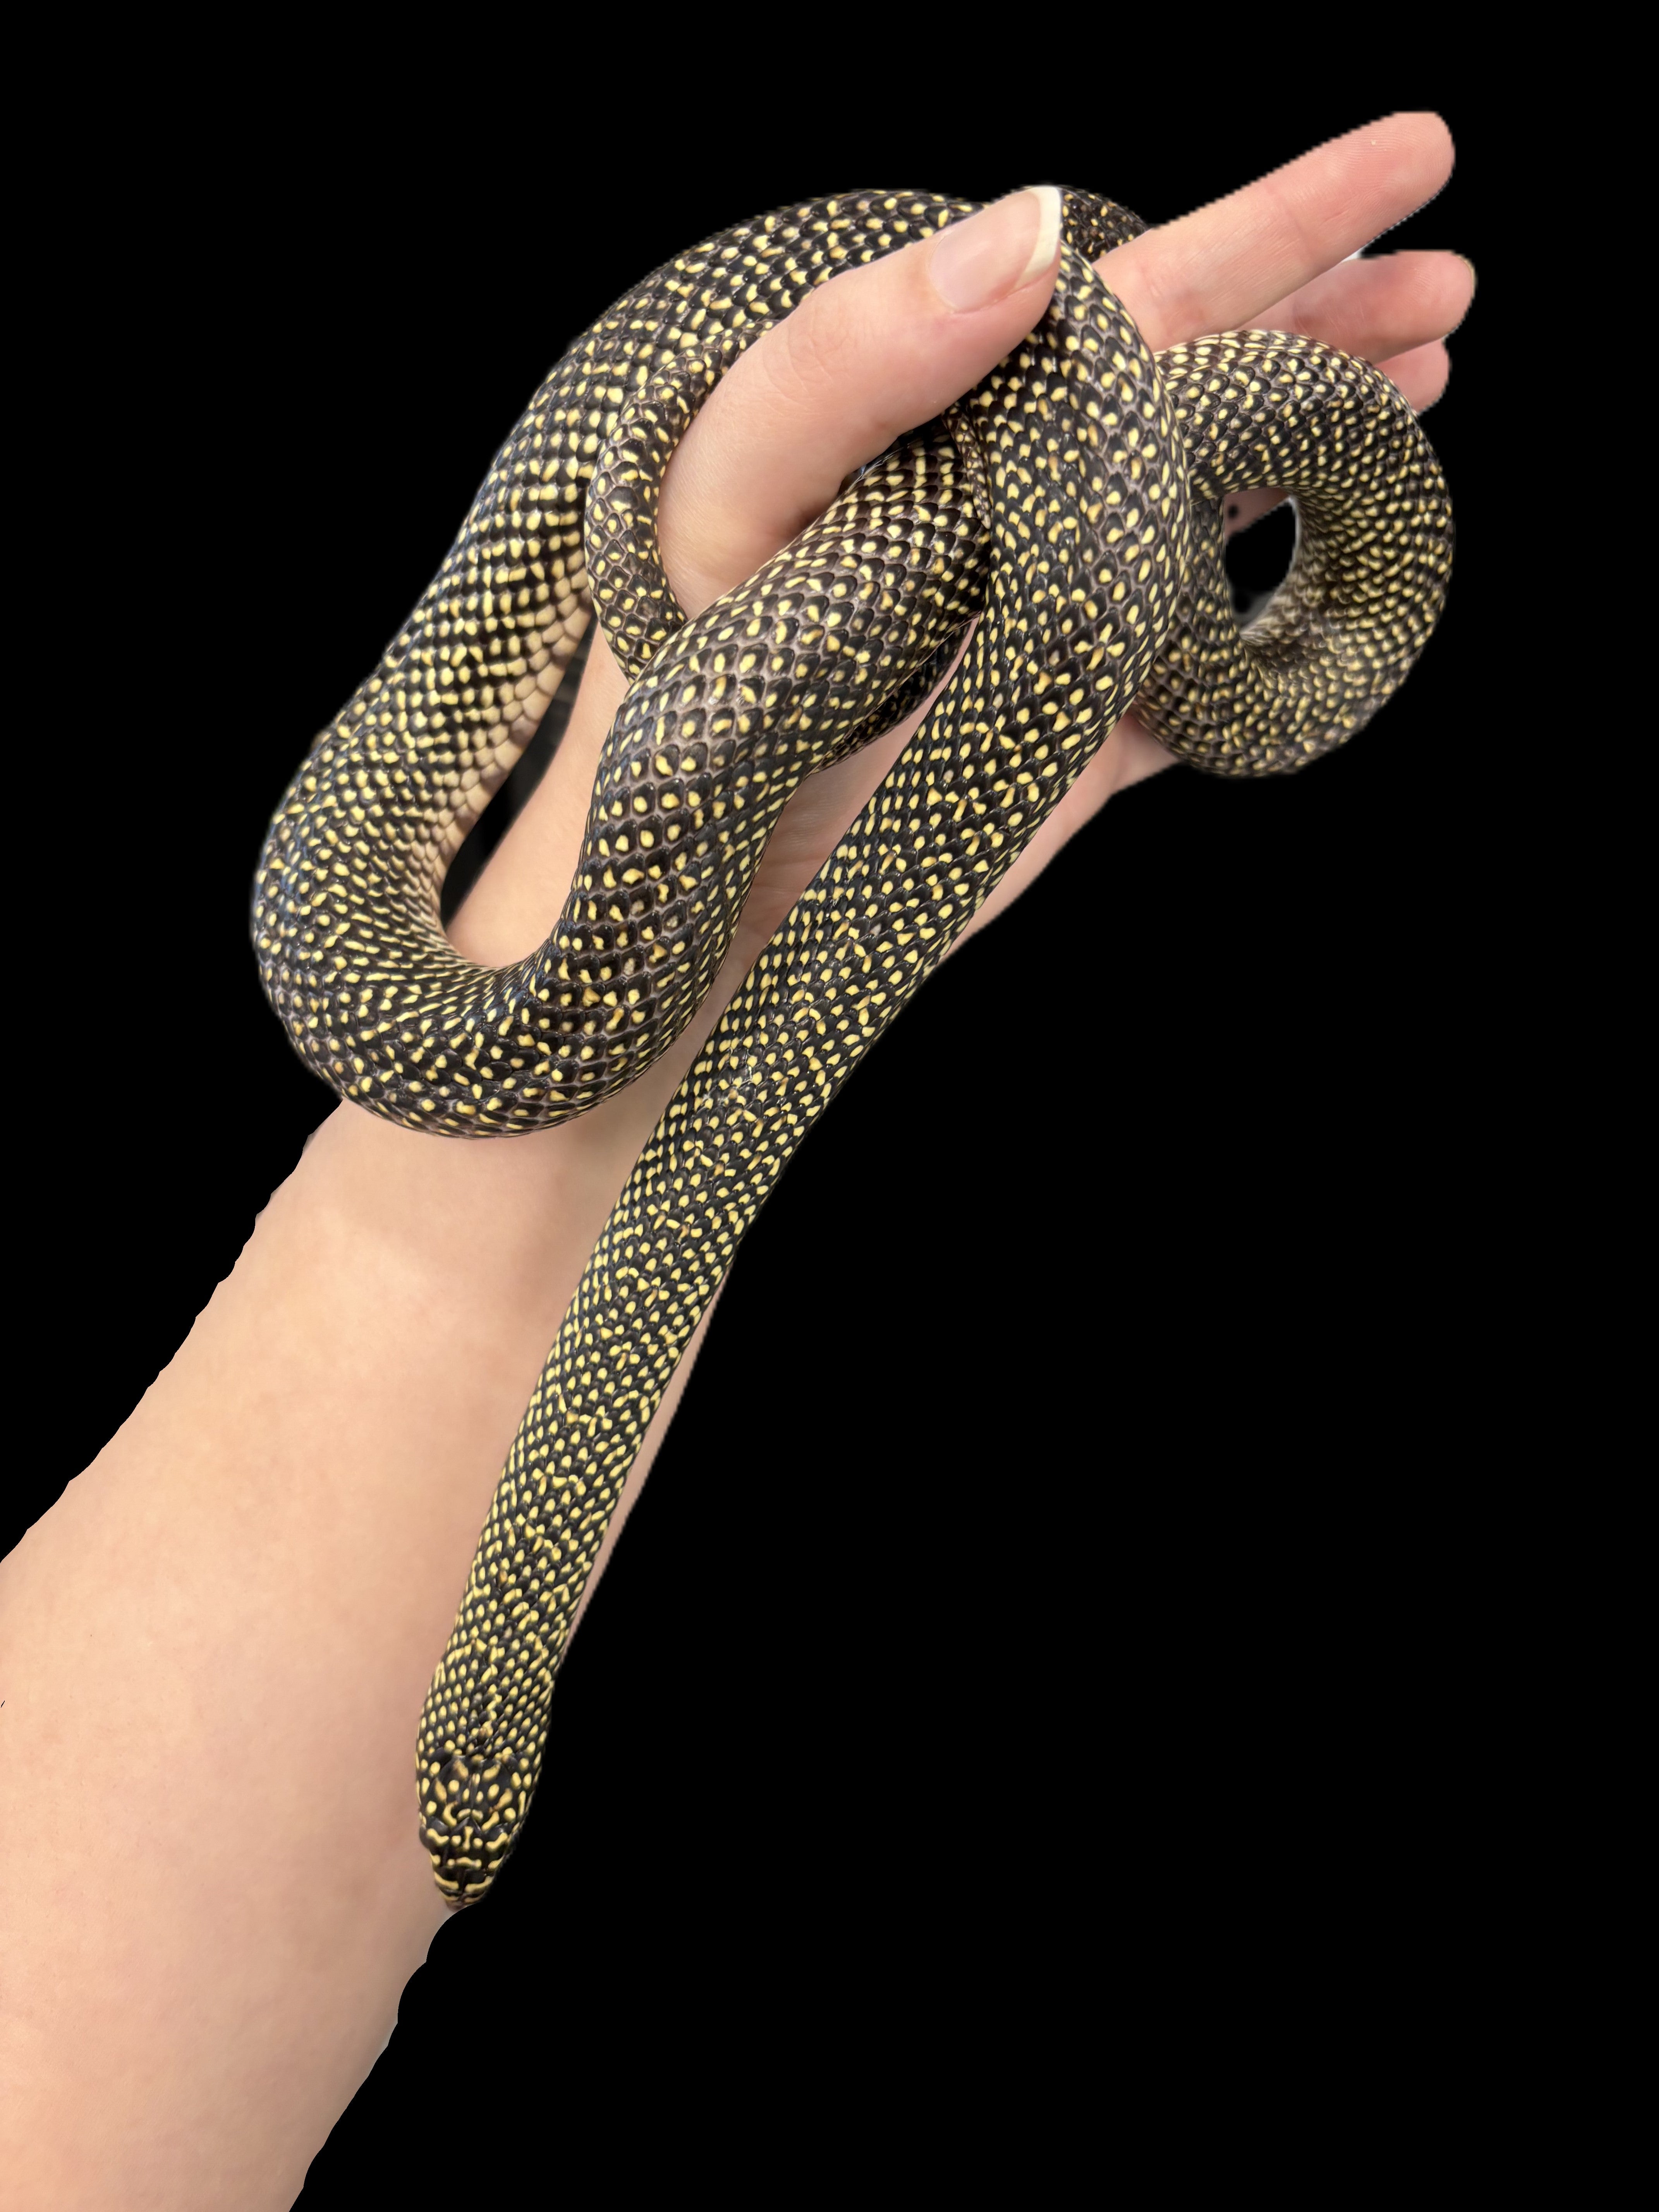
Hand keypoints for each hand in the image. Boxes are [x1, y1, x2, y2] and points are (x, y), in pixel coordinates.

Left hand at [452, 113, 1468, 1002]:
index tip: (1412, 155)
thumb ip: (853, 367)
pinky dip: (1273, 615)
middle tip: (1451, 279)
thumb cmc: (672, 707)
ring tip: (1428, 369)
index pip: (1132, 297)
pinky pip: (1200, 661)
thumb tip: (1033, 233)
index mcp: (940, 425)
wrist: (682, 921)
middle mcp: (1002, 503)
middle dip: (1326, 316)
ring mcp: (1046, 617)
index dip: (1273, 225)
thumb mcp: (726, 510)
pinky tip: (1338, 558)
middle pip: (1195, 381)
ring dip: (1317, 434)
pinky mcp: (1065, 733)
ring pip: (1210, 499)